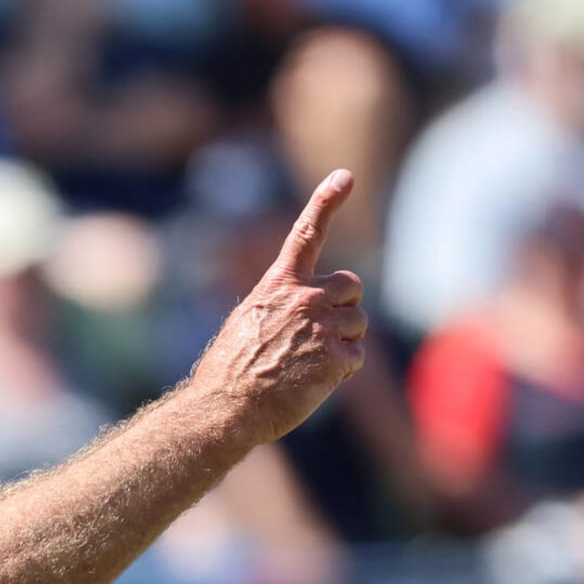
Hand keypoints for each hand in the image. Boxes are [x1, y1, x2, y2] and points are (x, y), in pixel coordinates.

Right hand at [189, 170, 367, 446]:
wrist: (225, 407)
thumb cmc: (230, 370)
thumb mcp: (248, 321)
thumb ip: (283, 305)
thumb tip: (313, 311)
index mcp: (278, 284)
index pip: (306, 232)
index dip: (326, 201)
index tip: (345, 176)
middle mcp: (304, 297)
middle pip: (352, 286)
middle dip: (344, 307)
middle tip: (319, 333)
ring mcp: (322, 326)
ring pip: (358, 324)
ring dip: (342, 342)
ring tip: (307, 363)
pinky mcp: (335, 357)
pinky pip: (356, 357)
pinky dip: (341, 371)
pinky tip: (313, 381)